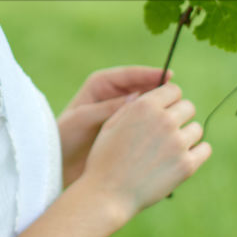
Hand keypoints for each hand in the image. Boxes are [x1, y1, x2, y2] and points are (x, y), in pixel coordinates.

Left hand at [58, 66, 170, 185]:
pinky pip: (144, 121)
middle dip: (159, 91)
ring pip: (146, 105)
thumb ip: (107, 108)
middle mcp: (112, 95)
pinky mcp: (125, 128)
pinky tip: (168, 129)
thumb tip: (135, 98)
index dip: (150, 74)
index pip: (130, 74)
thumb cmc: (65, 137)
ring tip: (178, 113)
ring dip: (160, 108)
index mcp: (100, 85)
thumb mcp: (83, 120)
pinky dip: (155, 123)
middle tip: (178, 96)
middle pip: (142, 87)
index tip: (169, 76)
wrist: (58, 162)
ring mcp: (120, 111)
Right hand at [79, 80, 209, 220]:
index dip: (170, 99)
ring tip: (171, 148)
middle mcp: (164, 120)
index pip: (174, 90)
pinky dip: (197, 152)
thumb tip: (153, 95)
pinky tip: (184, 157)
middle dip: (179, 116)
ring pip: (196, 129)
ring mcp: (178, 143)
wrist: (108, 194)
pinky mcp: (187, 165)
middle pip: (188, 107)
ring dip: (186, 135)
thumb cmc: (105, 158)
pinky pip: (205, 149)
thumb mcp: (112, 124)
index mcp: (145, 106)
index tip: (165, 110)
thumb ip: (134, 106)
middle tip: (167, 131)